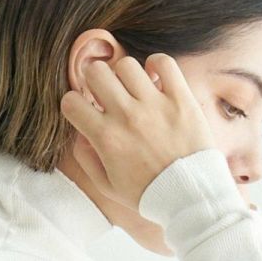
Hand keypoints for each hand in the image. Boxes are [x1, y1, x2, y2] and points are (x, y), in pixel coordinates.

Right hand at [60, 53, 216, 212]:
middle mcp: (127, 116)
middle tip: (108, 96)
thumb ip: (87, 159)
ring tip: (134, 91)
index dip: (75, 105)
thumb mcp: (108, 187)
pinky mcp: (181, 99)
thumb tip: (80, 134)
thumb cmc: (149, 194)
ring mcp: (155, 105)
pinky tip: (155, 79)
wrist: (190, 198)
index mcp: (106, 138)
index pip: (71, 101)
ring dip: (126, 76)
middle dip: (96, 82)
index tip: (87, 112)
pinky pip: (164, 62)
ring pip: (127, 65)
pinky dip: (157, 65)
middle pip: (96, 72)